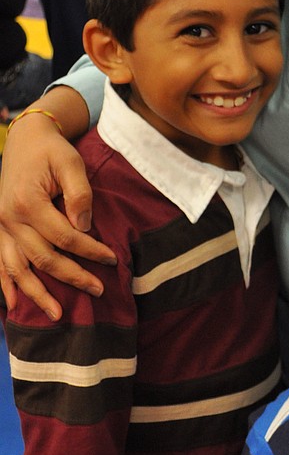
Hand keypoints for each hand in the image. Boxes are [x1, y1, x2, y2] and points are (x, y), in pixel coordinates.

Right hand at [0, 107, 114, 318]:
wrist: (25, 140)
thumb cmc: (52, 151)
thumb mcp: (71, 163)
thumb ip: (79, 194)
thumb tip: (85, 227)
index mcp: (27, 202)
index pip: (64, 236)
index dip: (90, 250)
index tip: (112, 258)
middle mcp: (8, 219)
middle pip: (43, 258)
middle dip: (72, 276)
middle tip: (99, 290)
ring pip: (17, 268)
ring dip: (37, 293)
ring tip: (57, 314)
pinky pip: (0, 263)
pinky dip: (5, 285)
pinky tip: (14, 305)